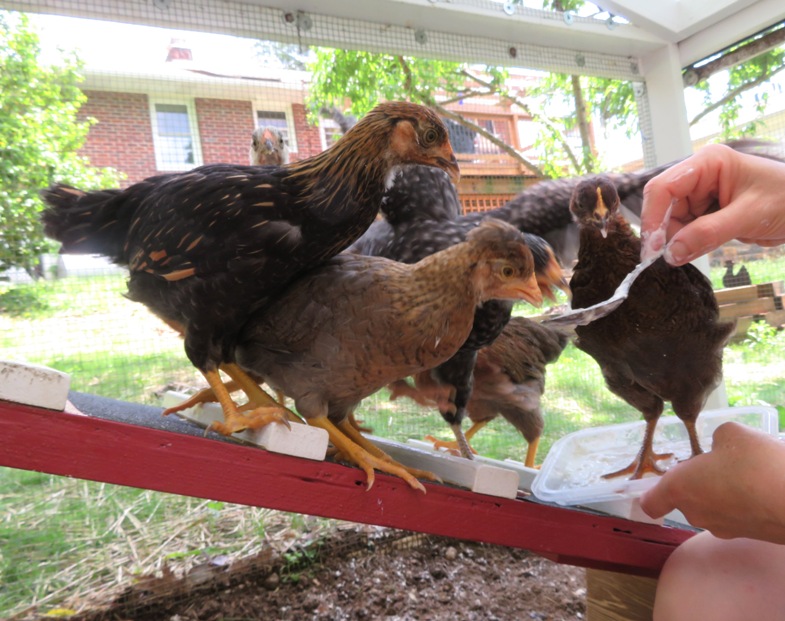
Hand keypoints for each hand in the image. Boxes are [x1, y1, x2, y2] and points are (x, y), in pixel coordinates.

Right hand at [640, 143, 784, 264]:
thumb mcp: (749, 216)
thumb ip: (708, 234)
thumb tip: (671, 254)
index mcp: (708, 164)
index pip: (664, 187)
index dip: (653, 217)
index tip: (652, 248)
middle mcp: (700, 177)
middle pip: (664, 206)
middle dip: (665, 232)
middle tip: (669, 259)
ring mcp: (703, 196)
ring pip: (672, 222)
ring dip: (676, 241)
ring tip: (690, 254)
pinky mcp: (708, 214)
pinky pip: (686, 231)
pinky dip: (687, 244)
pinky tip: (695, 251)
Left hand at [640, 422, 784, 542]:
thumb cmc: (757, 465)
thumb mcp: (733, 434)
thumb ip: (718, 438)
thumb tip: (722, 447)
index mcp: (680, 488)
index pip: (651, 503)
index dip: (652, 493)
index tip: (659, 482)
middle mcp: (696, 513)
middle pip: (686, 498)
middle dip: (698, 481)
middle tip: (719, 461)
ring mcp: (723, 528)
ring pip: (712, 505)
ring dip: (723, 490)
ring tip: (748, 471)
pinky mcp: (750, 536)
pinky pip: (736, 513)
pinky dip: (745, 501)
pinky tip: (763, 484)